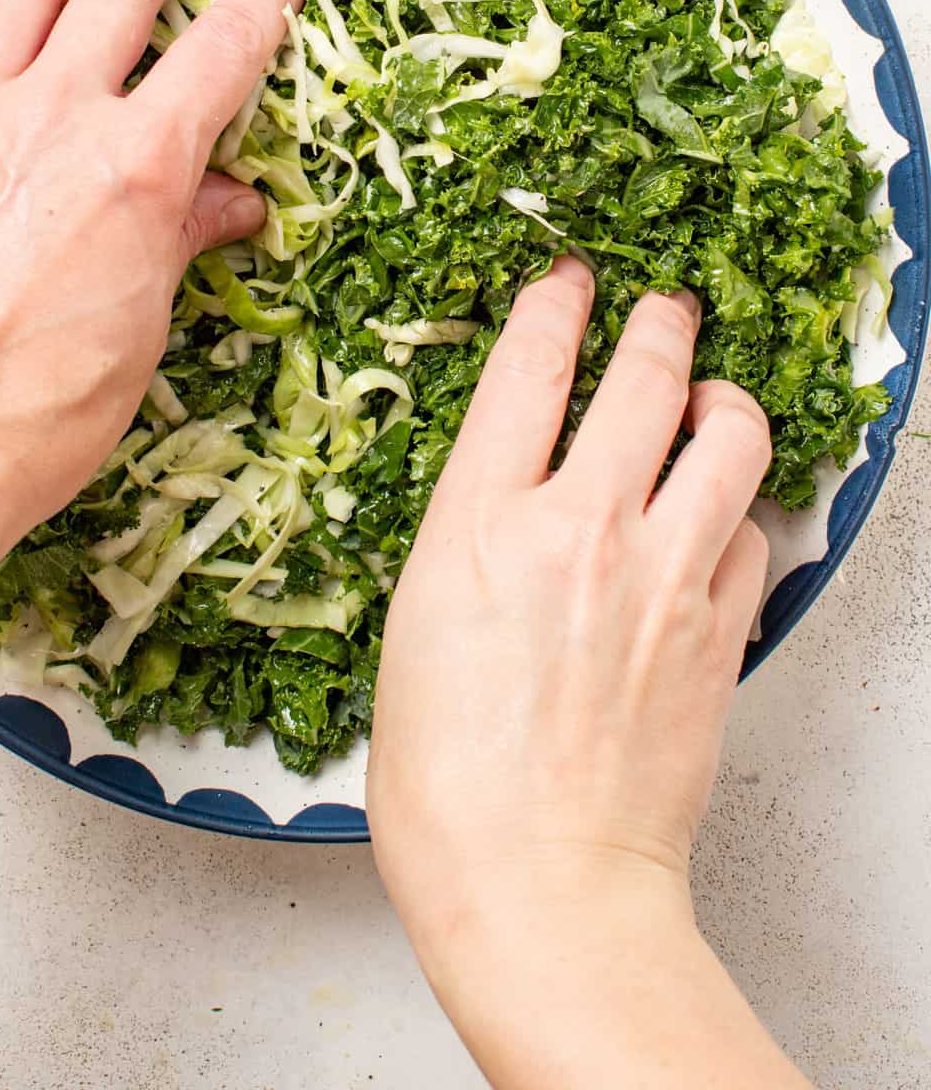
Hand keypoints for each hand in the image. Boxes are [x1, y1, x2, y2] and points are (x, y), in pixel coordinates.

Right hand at [368, 256, 800, 1087]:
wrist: (540, 889)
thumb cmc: (451, 790)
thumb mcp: (415, 630)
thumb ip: (468, 542)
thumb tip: (508, 498)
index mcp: (482, 526)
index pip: (530, 367)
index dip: (554, 305)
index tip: (567, 281)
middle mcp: (582, 530)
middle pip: (645, 375)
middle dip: (658, 321)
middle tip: (660, 306)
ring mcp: (664, 576)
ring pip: (730, 435)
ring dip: (723, 399)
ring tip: (711, 399)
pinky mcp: (721, 629)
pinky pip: (755, 531)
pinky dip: (741, 510)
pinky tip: (718, 521)